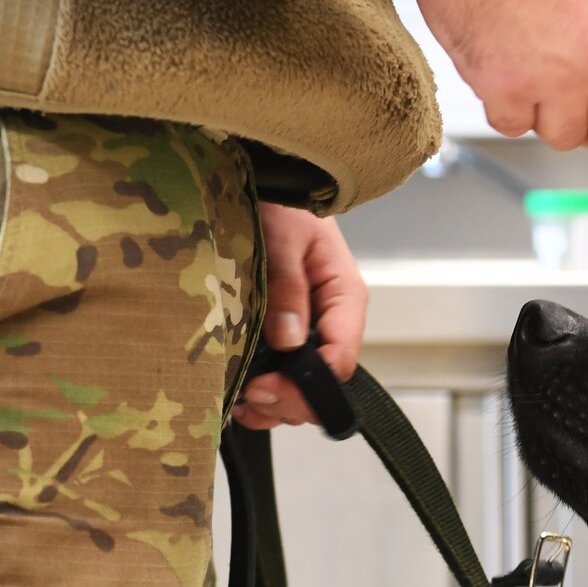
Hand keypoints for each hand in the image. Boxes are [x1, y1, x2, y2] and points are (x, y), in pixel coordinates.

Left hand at [232, 205, 367, 429]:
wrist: (270, 184)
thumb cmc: (282, 202)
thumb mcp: (283, 235)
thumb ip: (286, 285)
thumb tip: (287, 339)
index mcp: (344, 296)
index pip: (341, 359)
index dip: (308, 385)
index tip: (265, 387)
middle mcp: (332, 320)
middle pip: (326, 382)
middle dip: (290, 398)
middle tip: (249, 396)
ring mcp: (311, 330)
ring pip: (305, 386)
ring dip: (276, 402)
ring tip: (242, 400)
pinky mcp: (288, 334)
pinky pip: (286, 375)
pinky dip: (266, 394)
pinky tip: (243, 395)